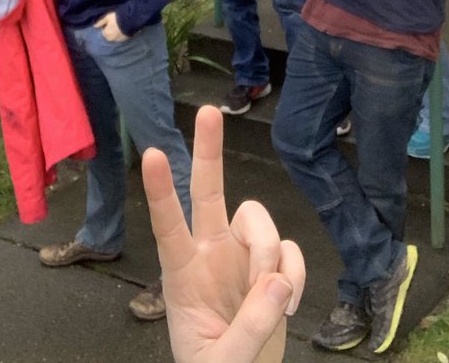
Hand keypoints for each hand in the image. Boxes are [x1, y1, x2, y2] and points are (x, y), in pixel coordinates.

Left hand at [94, 11, 127, 41]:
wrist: (130, 20)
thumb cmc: (117, 18)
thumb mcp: (107, 17)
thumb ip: (100, 22)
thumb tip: (94, 26)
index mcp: (106, 34)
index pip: (104, 32)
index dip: (106, 27)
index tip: (109, 22)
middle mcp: (111, 39)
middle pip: (109, 35)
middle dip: (110, 31)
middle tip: (114, 24)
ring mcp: (118, 40)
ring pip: (114, 37)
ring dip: (115, 33)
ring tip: (119, 27)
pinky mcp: (125, 39)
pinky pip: (120, 38)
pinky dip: (120, 35)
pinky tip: (123, 29)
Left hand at [142, 106, 303, 362]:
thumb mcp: (222, 362)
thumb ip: (250, 328)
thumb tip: (277, 282)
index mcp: (183, 275)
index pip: (168, 226)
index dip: (161, 192)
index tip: (153, 155)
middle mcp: (211, 254)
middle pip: (209, 193)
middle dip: (209, 151)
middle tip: (208, 111)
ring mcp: (242, 258)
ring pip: (260, 221)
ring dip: (272, 254)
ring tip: (273, 297)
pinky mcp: (273, 269)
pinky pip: (291, 251)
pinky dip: (296, 275)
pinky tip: (288, 305)